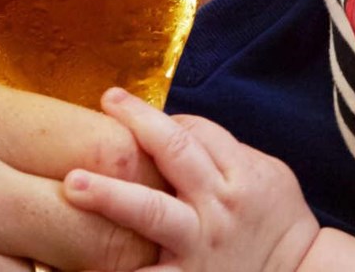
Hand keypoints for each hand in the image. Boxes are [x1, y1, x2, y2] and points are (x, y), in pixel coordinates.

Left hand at [62, 87, 320, 271]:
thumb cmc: (279, 221)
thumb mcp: (268, 174)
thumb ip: (225, 151)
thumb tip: (174, 127)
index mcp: (240, 174)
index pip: (194, 130)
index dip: (160, 119)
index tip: (137, 118)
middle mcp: (218, 206)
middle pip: (175, 153)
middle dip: (139, 122)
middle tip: (108, 99)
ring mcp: (198, 245)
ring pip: (152, 212)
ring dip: (111, 195)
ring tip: (74, 183)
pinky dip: (115, 266)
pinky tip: (77, 261)